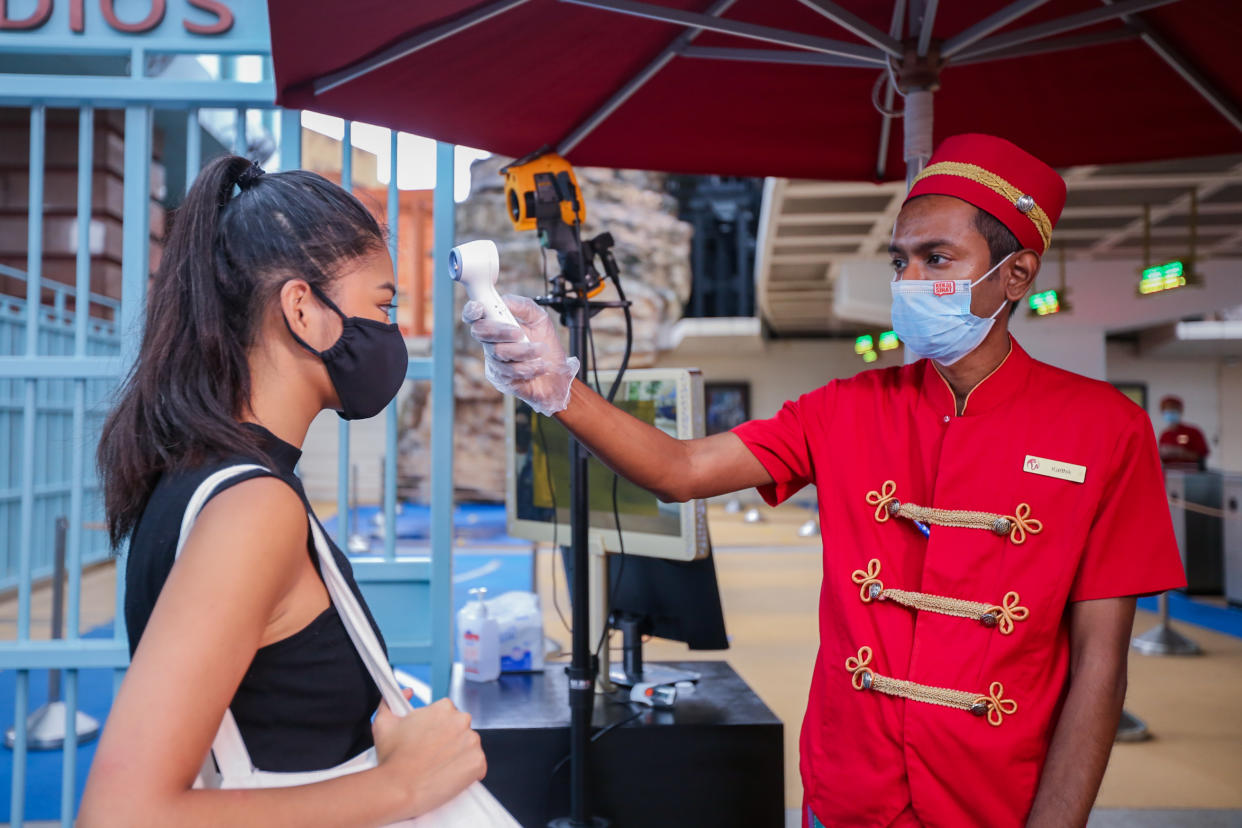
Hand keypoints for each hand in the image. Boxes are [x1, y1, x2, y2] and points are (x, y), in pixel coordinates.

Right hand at [372, 695, 486, 817]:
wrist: (399, 788)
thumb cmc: (393, 759)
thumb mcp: (384, 722)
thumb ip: (391, 701)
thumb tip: (406, 693)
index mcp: (443, 708)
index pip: (448, 713)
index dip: (437, 727)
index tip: (430, 738)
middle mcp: (462, 721)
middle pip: (460, 728)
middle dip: (449, 739)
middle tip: (433, 753)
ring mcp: (472, 742)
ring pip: (469, 746)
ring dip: (458, 754)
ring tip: (439, 766)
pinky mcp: (478, 763)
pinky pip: (477, 766)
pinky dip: (467, 772)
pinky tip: (449, 776)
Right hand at [462, 294, 579, 415]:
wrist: (558, 375)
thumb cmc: (547, 346)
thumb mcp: (540, 320)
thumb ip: (524, 306)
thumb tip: (506, 300)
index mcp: (497, 325)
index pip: (475, 315)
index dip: (471, 310)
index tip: (479, 308)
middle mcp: (491, 342)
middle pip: (480, 332)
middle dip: (500, 331)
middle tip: (520, 333)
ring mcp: (494, 361)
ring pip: (498, 352)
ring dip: (524, 351)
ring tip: (542, 350)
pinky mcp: (500, 379)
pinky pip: (509, 371)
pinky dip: (529, 366)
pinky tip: (541, 366)